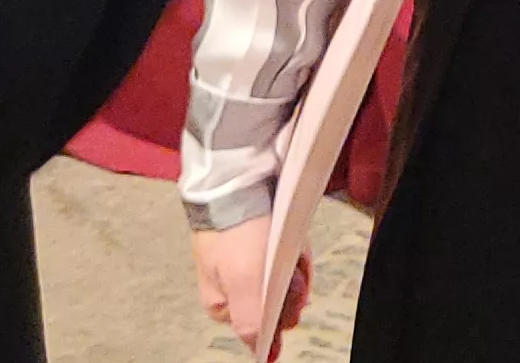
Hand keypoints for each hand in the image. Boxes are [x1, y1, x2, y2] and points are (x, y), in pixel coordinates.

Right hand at [189, 220, 303, 346]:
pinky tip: (292, 238)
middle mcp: (236, 287)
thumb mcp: (244, 283)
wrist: (236, 174)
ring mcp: (251, 263)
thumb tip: (263, 358)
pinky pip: (289, 255)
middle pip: (279, 303)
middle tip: (288, 264)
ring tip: (288, 245)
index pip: (265, 326)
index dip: (283, 311)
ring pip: (288, 279)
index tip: (288, 290)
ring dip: (295, 263)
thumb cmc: (235, 228)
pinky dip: (295, 248)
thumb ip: (253, 322)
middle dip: (292, 285)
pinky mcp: (264, 242)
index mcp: (224, 303)